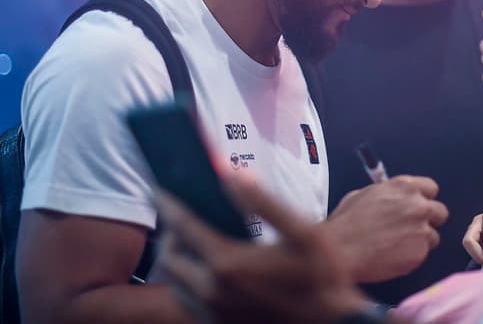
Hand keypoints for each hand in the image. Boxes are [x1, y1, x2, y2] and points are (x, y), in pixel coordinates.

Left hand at [156, 179, 368, 323]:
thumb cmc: (322, 276)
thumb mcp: (304, 231)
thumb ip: (265, 202)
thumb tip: (232, 175)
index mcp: (229, 262)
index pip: (183, 227)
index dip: (168, 205)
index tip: (158, 190)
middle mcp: (213, 290)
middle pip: (169, 258)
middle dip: (169, 234)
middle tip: (178, 218)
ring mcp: (215, 312)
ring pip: (174, 284)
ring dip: (175, 260)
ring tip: (188, 243)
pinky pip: (188, 303)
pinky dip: (187, 283)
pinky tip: (206, 272)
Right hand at [325, 175, 447, 282]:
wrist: (341, 250)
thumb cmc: (346, 222)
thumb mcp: (364, 195)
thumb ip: (386, 195)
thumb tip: (390, 199)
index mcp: (404, 187)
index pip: (431, 188)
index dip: (423, 198)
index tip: (416, 206)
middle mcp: (418, 206)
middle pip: (440, 212)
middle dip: (428, 220)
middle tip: (411, 228)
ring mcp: (421, 230)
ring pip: (433, 236)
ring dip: (420, 241)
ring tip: (397, 246)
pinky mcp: (420, 254)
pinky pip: (422, 255)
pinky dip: (411, 257)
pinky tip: (392, 257)